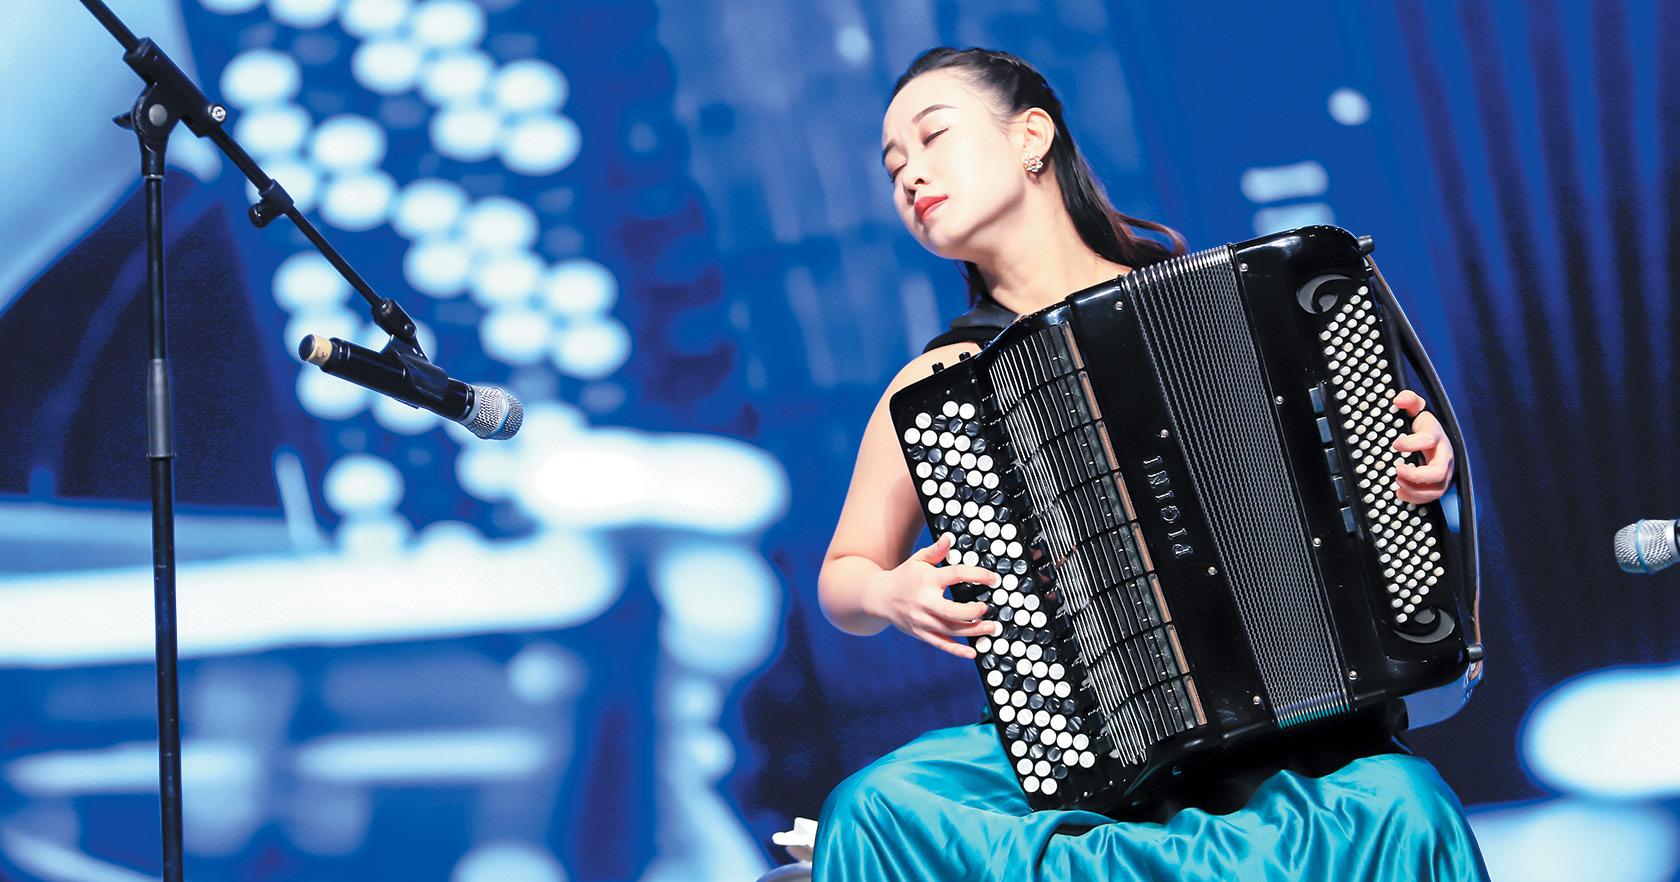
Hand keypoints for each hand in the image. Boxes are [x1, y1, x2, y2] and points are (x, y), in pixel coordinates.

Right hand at [867, 532, 1001, 658]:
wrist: (879, 597)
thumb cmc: (904, 577)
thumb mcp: (918, 560)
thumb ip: (936, 551)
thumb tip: (949, 538)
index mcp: (927, 580)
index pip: (956, 575)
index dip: (977, 575)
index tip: (992, 578)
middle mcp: (925, 602)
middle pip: (953, 611)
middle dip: (973, 612)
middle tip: (986, 608)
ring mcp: (922, 620)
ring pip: (951, 630)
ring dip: (973, 631)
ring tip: (990, 627)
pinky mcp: (921, 634)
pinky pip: (941, 644)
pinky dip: (957, 651)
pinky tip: (973, 653)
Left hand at [1392, 389, 1453, 503]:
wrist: (1435, 440)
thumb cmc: (1423, 427)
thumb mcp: (1416, 410)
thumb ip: (1409, 400)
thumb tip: (1399, 399)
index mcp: (1436, 436)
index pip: (1429, 439)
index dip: (1411, 443)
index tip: (1395, 443)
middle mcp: (1444, 456)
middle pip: (1438, 471)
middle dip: (1416, 475)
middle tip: (1397, 469)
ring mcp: (1444, 473)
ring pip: (1436, 489)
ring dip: (1414, 489)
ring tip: (1397, 482)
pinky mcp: (1439, 485)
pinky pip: (1432, 497)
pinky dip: (1415, 498)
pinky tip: (1400, 492)